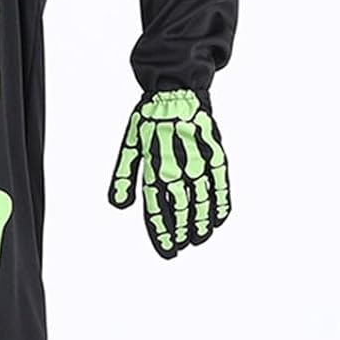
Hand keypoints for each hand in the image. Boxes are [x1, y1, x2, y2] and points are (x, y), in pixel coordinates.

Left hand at [109, 87, 229, 258]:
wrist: (176, 90)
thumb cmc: (150, 118)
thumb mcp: (130, 144)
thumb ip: (123, 175)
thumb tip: (118, 205)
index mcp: (154, 165)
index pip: (157, 207)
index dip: (162, 231)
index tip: (167, 250)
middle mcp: (176, 165)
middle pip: (180, 208)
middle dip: (181, 231)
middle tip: (181, 247)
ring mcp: (197, 159)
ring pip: (201, 200)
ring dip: (201, 223)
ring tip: (199, 239)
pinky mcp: (214, 152)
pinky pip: (220, 182)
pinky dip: (221, 202)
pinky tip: (219, 218)